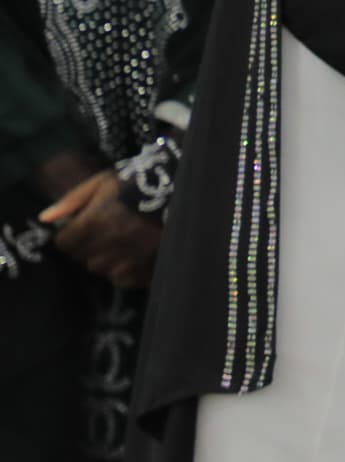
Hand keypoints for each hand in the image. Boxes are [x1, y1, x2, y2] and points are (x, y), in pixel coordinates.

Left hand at [38, 173, 161, 288]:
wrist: (182, 193)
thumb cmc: (138, 184)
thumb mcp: (103, 182)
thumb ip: (72, 200)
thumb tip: (45, 219)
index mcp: (91, 224)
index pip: (65, 243)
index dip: (72, 234)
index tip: (85, 226)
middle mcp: (106, 246)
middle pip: (84, 258)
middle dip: (90, 247)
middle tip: (107, 232)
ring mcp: (127, 261)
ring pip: (103, 270)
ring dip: (108, 260)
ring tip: (124, 244)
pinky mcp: (146, 270)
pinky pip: (125, 279)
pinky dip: (128, 270)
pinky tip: (136, 255)